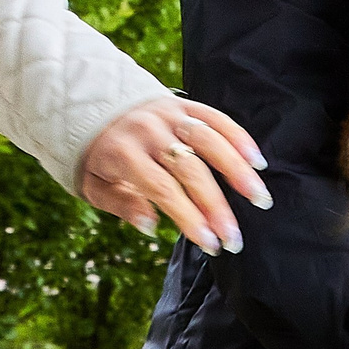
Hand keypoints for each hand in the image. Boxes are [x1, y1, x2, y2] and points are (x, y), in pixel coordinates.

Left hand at [78, 97, 269, 254]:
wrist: (89, 103)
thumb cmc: (95, 155)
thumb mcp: (93, 185)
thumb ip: (122, 204)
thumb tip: (150, 226)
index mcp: (124, 153)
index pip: (164, 189)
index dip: (190, 218)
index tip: (210, 244)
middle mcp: (150, 131)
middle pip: (192, 170)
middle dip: (217, 207)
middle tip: (235, 238)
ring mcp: (169, 114)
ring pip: (210, 141)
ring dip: (238, 171)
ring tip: (259, 198)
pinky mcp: (183, 103)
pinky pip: (216, 118)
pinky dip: (239, 138)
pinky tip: (257, 161)